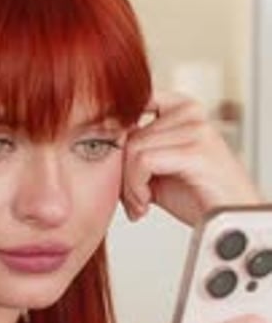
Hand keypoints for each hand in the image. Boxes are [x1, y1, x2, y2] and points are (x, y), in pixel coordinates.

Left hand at [121, 91, 260, 226]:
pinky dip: (137, 189)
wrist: (227, 222)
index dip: (114, 131)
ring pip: (133, 148)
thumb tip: (95, 144)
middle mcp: (190, 112)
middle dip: (122, 173)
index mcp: (182, 108)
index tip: (108, 161)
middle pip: (127, 133)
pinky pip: (144, 161)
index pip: (133, 101)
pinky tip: (146, 205)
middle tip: (132, 199)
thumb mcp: (157, 168)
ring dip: (129, 186)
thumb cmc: (196, 196)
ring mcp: (195, 129)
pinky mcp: (196, 150)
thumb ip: (134, 151)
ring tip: (141, 204)